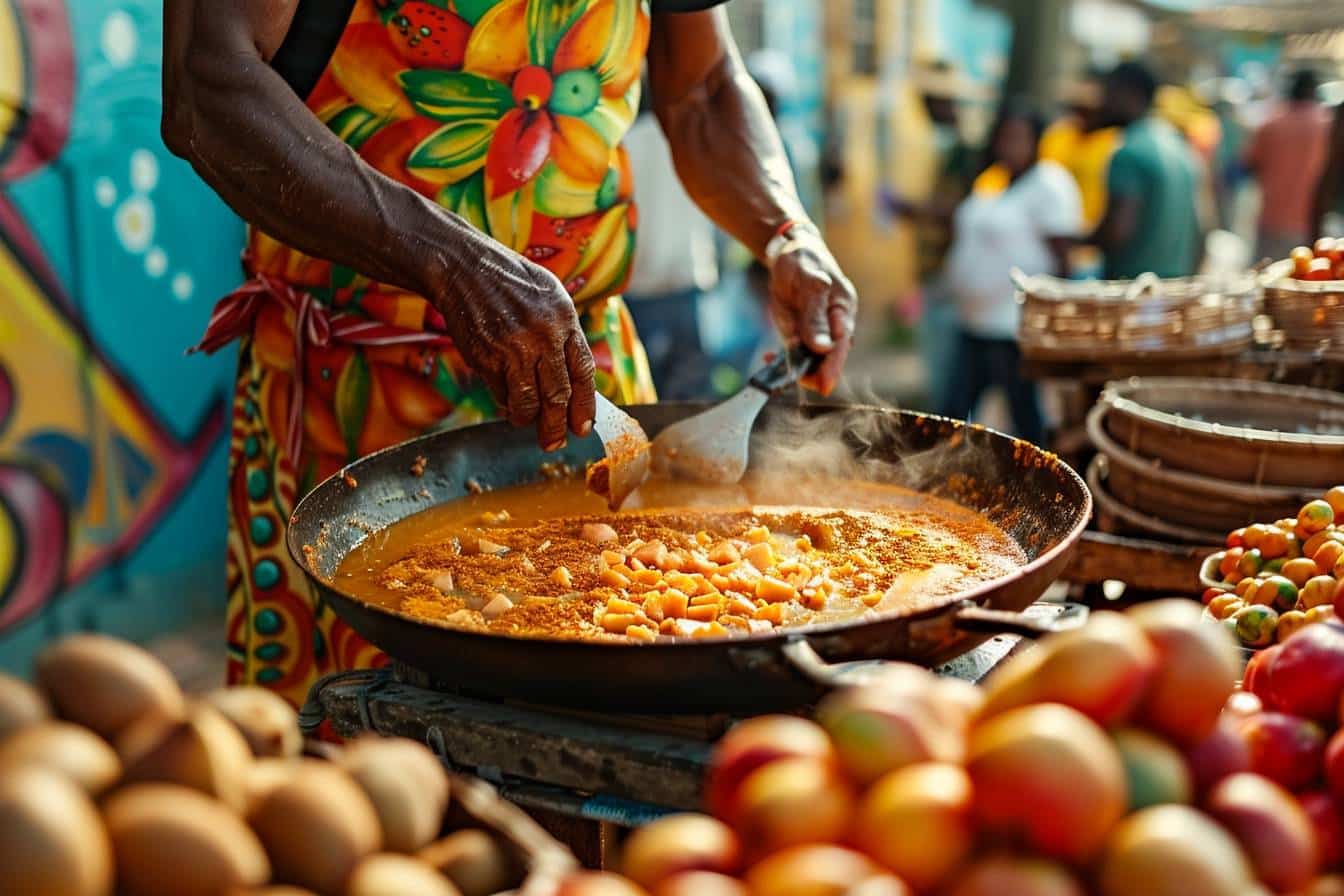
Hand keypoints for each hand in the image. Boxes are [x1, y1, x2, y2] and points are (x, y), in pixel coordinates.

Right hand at [427, 235, 594, 451]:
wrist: (463, 267)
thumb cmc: (510, 282)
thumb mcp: (550, 296)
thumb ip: (564, 334)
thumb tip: (574, 381)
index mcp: (564, 319)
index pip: (582, 372)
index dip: (585, 405)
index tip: (583, 426)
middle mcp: (542, 336)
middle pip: (557, 395)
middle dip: (557, 426)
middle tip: (555, 442)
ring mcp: (513, 349)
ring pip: (528, 402)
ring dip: (528, 419)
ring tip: (526, 423)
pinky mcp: (486, 358)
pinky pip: (501, 393)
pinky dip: (505, 402)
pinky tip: (505, 399)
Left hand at [766, 238, 856, 395]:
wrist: (789, 252)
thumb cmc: (804, 260)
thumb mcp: (809, 282)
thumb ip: (815, 315)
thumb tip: (823, 348)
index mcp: (843, 309)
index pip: (841, 344)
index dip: (833, 367)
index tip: (823, 386)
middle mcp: (833, 324)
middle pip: (827, 357)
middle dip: (811, 372)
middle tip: (791, 379)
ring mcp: (817, 331)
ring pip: (810, 359)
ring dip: (794, 367)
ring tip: (771, 360)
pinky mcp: (801, 333)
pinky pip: (795, 353)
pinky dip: (783, 359)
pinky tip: (768, 357)